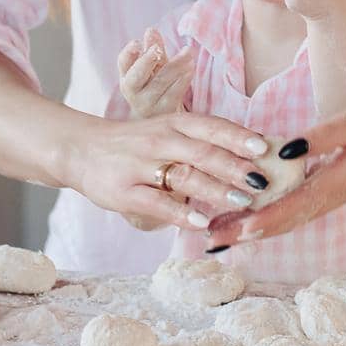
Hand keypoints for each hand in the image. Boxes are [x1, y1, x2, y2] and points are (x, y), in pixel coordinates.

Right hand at [67, 110, 269, 235]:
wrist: (80, 149)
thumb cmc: (134, 144)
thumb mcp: (165, 132)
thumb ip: (197, 142)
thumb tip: (246, 158)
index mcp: (172, 123)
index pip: (210, 126)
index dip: (238, 137)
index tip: (264, 148)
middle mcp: (158, 140)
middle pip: (202, 151)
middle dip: (234, 166)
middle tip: (261, 181)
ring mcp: (140, 165)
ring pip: (183, 175)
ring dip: (215, 189)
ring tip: (242, 201)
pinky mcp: (124, 191)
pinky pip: (156, 203)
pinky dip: (180, 214)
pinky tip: (201, 222)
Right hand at [117, 27, 193, 118]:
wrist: (160, 123)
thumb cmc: (155, 87)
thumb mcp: (153, 67)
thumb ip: (153, 49)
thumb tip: (151, 30)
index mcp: (127, 77)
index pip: (123, 63)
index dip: (128, 53)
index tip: (137, 42)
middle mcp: (133, 92)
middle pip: (136, 76)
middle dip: (146, 61)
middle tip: (158, 49)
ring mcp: (148, 104)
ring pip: (159, 83)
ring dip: (174, 65)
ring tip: (187, 52)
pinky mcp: (165, 112)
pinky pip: (174, 93)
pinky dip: (183, 79)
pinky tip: (190, 68)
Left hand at [205, 90, 345, 245]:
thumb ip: (323, 136)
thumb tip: (284, 151)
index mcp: (342, 180)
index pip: (295, 207)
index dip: (263, 220)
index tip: (235, 232)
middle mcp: (339, 195)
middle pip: (288, 220)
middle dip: (250, 231)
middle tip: (212, 241)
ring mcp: (340, 194)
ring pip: (294, 217)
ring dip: (259, 225)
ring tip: (224, 231)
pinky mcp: (340, 187)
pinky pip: (303, 207)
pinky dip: (276, 213)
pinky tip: (257, 212)